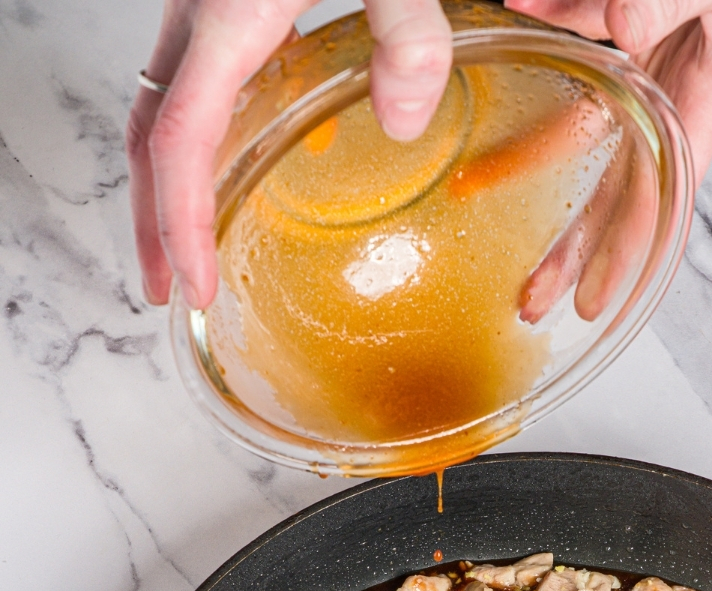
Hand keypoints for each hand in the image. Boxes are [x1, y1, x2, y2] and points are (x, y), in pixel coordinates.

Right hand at [128, 0, 453, 308]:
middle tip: (169, 291)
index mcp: (226, 16)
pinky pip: (203, 78)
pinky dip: (212, 132)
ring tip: (194, 243)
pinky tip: (264, 152)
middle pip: (152, 137)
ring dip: (173, 181)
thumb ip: (409, 33)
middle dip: (153, 224)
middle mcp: (200, 15)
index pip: (180, 141)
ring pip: (168, 108)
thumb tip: (404, 124)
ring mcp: (208, 5)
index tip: (195, 288)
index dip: (179, 224)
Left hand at [510, 0, 711, 322]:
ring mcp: (653, 65)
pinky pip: (590, 43)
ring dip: (541, 158)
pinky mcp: (642, 25)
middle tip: (532, 299)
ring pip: (589, 125)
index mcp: (701, 106)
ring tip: (492, 190)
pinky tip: (525, 16)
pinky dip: (555, 27)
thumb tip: (623, 27)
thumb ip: (672, 0)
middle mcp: (672, 98)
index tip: (590, 304)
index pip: (655, 203)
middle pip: (612, 190)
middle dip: (571, 247)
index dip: (620, 257)